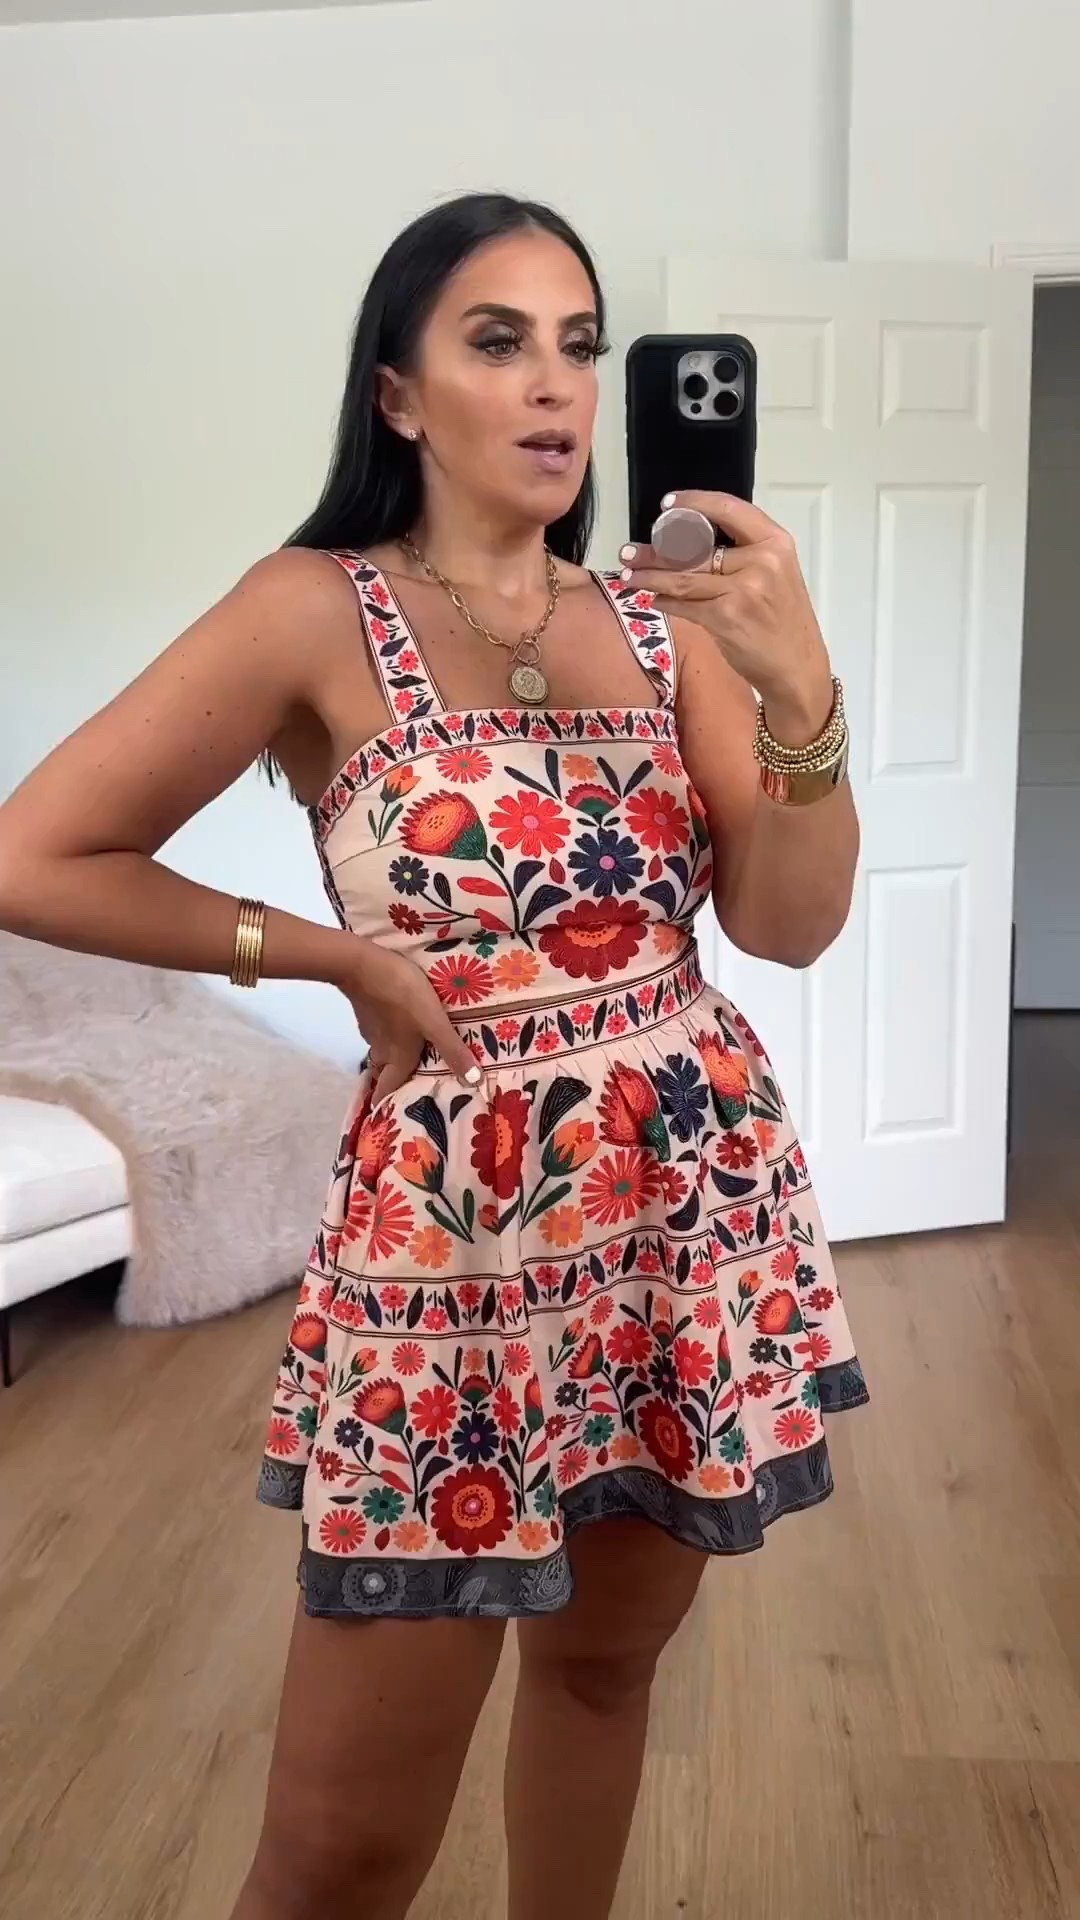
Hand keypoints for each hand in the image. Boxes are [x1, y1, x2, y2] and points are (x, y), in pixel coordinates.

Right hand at [337, 940, 481, 1104]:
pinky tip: (398, 1025)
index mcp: (398, 1057)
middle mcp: (382, 1048)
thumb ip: (453, 1050)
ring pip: (381, 1051)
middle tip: (406, 1086)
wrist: (363, 965)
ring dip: (391, 1057)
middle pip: (384, 1072)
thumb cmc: (403, 996)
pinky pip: (379, 1030)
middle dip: (391, 1082)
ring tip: (407, 1055)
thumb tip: (475, 1083)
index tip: (390, 1117)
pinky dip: (387, 1034)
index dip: (387, 1105)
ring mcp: (372, 1028)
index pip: (388, 1090)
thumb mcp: (434, 1023)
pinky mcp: (367, 1010)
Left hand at [621, 491, 833, 740]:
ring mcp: (743, 588)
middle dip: (656, 551)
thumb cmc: (783, 621)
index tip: (667, 505)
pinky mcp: (725, 616)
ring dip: (649, 576)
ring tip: (628, 576)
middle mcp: (761, 560)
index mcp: (775, 542)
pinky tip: (654, 599)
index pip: (729, 509)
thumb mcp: (775, 575)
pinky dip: (664, 601)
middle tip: (629, 551)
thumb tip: (687, 544)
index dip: (694, 502)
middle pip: (696, 548)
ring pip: (682, 577)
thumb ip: (742, 555)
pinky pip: (684, 604)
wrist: (797, 666)